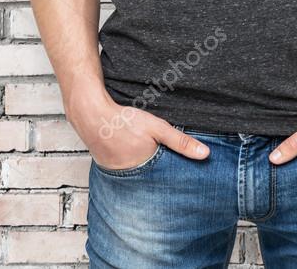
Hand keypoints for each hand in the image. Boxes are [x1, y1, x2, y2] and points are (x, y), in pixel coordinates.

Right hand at [66, 87, 208, 168]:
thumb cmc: (124, 121)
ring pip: (139, 176)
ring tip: (150, 164)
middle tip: (168, 171)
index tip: (186, 182)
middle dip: (162, 177)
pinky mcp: (109, 168)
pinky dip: (133, 166)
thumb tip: (205, 155)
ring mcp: (117, 174)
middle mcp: (130, 177)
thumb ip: (181, 142)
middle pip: (152, 180)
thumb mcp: (157, 128)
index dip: (175, 177)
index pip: (166, 180)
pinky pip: (126, 171)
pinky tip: (134, 156)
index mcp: (145, 170)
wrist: (91, 115)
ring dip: (146, 171)